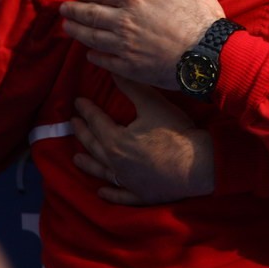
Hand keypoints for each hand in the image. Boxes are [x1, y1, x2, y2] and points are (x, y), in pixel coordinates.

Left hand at [62, 0, 224, 88]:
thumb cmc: (201, 15)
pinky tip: (90, 53)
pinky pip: (103, 60)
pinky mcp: (129, 67)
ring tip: (68, 27)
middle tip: (63, 9)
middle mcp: (123, 20)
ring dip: (76, 31)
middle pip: (90, 14)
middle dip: (74, 10)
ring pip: (91, 37)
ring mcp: (124, 45)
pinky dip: (93, 55)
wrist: (209, 54)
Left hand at [72, 77, 213, 204]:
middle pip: (94, 146)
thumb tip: (115, 72)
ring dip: (88, 165)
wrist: (196, 166)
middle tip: (73, 124)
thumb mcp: (153, 105)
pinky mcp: (139, 194)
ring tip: (76, 158)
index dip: (87, 110)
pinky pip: (119, 195)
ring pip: (101, 171)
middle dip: (82, 133)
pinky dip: (109, 194)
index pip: (96, 122)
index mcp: (115, 141)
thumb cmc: (175, 133)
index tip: (78, 102)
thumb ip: (132, 89)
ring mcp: (126, 181)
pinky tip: (102, 192)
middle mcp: (115, 163)